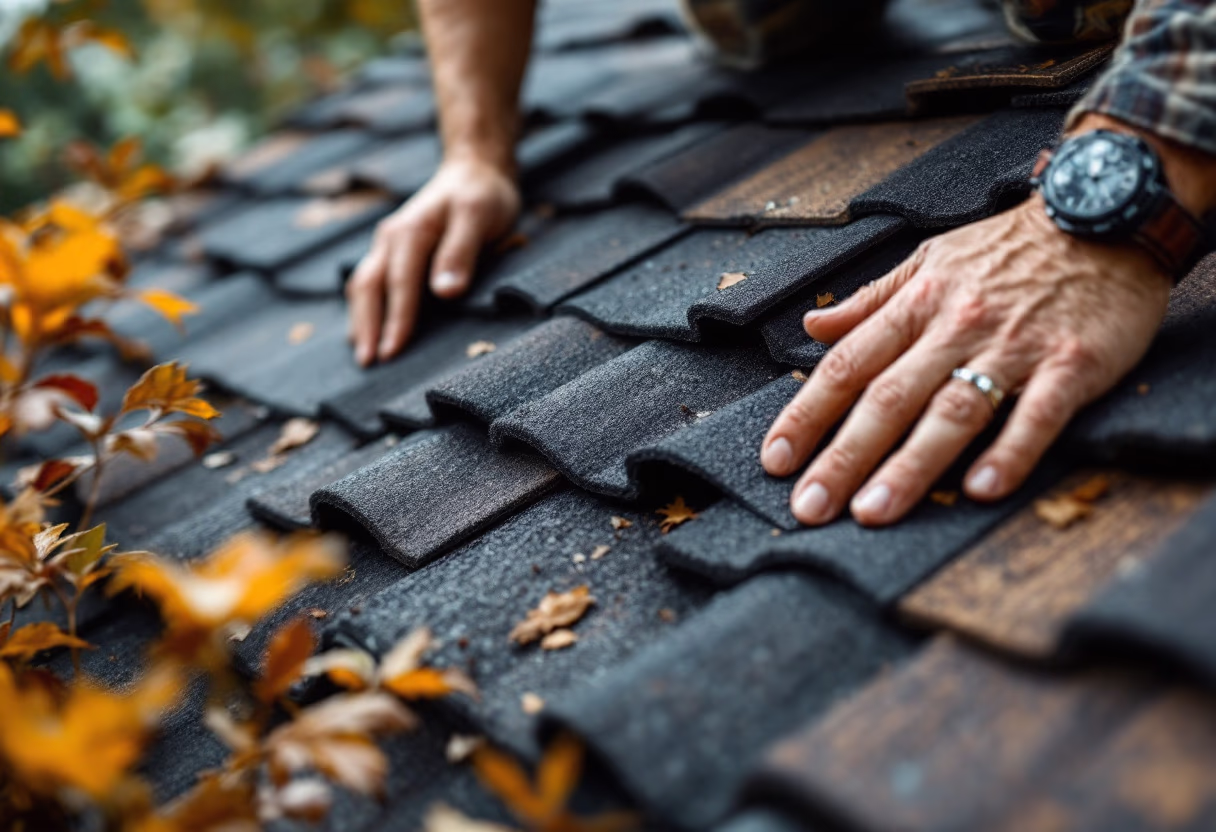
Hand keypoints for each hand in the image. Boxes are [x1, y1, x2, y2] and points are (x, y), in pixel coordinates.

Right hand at [347, 155, 519, 364]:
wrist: (474, 170)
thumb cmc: (482, 195)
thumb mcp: (479, 216)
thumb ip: (461, 252)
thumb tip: (444, 293)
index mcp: (410, 232)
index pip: (399, 284)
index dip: (395, 320)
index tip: (391, 352)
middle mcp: (390, 238)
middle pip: (368, 287)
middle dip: (366, 327)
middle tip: (367, 364)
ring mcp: (387, 244)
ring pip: (363, 285)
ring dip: (360, 320)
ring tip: (363, 354)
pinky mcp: (392, 251)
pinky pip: (370, 282)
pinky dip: (364, 308)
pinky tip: (366, 330)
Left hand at [761, 195, 1172, 526]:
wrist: (1104, 215)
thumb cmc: (1009, 248)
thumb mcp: (928, 259)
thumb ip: (870, 301)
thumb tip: (812, 326)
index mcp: (916, 305)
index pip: (847, 365)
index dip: (806, 414)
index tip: (775, 459)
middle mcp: (956, 326)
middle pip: (888, 399)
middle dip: (843, 457)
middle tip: (810, 507)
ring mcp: (1013, 346)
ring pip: (952, 411)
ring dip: (910, 467)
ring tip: (873, 512)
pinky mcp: (1073, 364)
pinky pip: (1037, 414)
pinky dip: (1009, 452)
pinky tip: (980, 490)